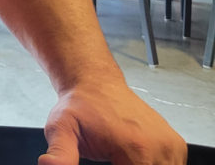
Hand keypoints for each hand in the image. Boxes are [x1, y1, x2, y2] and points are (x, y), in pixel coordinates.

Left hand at [38, 79, 185, 164]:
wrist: (95, 81)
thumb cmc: (80, 105)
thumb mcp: (60, 129)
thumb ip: (60, 154)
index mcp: (137, 149)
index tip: (107, 162)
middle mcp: (161, 148)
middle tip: (110, 158)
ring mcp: (172, 147)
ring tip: (119, 157)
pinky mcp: (176, 146)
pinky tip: (132, 158)